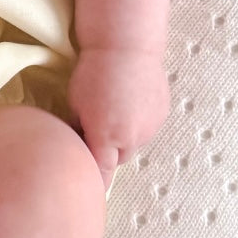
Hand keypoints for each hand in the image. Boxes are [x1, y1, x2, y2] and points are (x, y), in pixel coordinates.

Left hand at [66, 46, 168, 190]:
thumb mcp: (75, 103)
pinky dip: (139, 120)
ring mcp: (150, 126)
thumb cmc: (93, 71)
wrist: (126, 45)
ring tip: (115, 107)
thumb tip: (79, 143)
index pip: (102, 171)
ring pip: (135, 142)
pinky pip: (147, 126)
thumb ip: (80, 129)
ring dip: (125, 135)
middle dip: (109, 150)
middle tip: (97, 127)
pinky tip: (130, 99)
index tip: (91, 192)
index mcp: (106, 136)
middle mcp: (132, 136)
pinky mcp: (162, 113)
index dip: (97, 181)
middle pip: (119, 157)